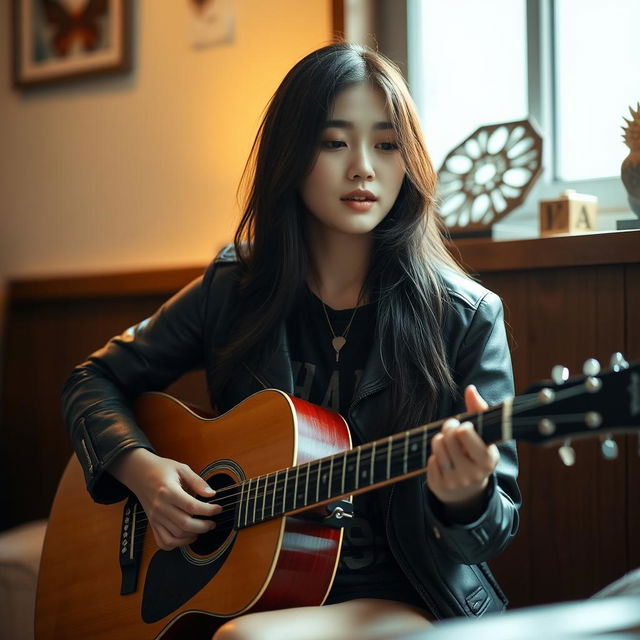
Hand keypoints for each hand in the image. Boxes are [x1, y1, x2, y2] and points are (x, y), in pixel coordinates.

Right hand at [108, 448, 221, 550]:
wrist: (139, 473)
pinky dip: (176, 544)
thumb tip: (212, 493)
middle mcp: (161, 507)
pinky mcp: (152, 523)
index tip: (218, 509)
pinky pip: (163, 541)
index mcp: (169, 491)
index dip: (208, 510)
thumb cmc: (161, 469)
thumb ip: (197, 481)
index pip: (191, 506)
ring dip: (192, 536)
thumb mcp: (181, 469)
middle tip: (212, 523)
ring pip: (175, 535)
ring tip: (202, 529)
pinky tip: (186, 537)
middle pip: (185, 524)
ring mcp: (155, 517)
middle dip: (203, 526)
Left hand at [426, 385, 499, 512]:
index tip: (464, 427)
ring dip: (439, 440)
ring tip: (447, 443)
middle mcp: (473, 473)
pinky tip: (443, 460)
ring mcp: (456, 482)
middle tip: (452, 429)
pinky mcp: (440, 486)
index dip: (461, 426)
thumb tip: (471, 389)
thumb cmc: (475, 453)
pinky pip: (429, 460)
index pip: (465, 433)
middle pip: (449, 436)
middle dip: (448, 428)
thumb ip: (479, 410)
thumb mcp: (483, 435)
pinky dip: (434, 456)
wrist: (468, 490)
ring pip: (437, 446)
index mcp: (488, 459)